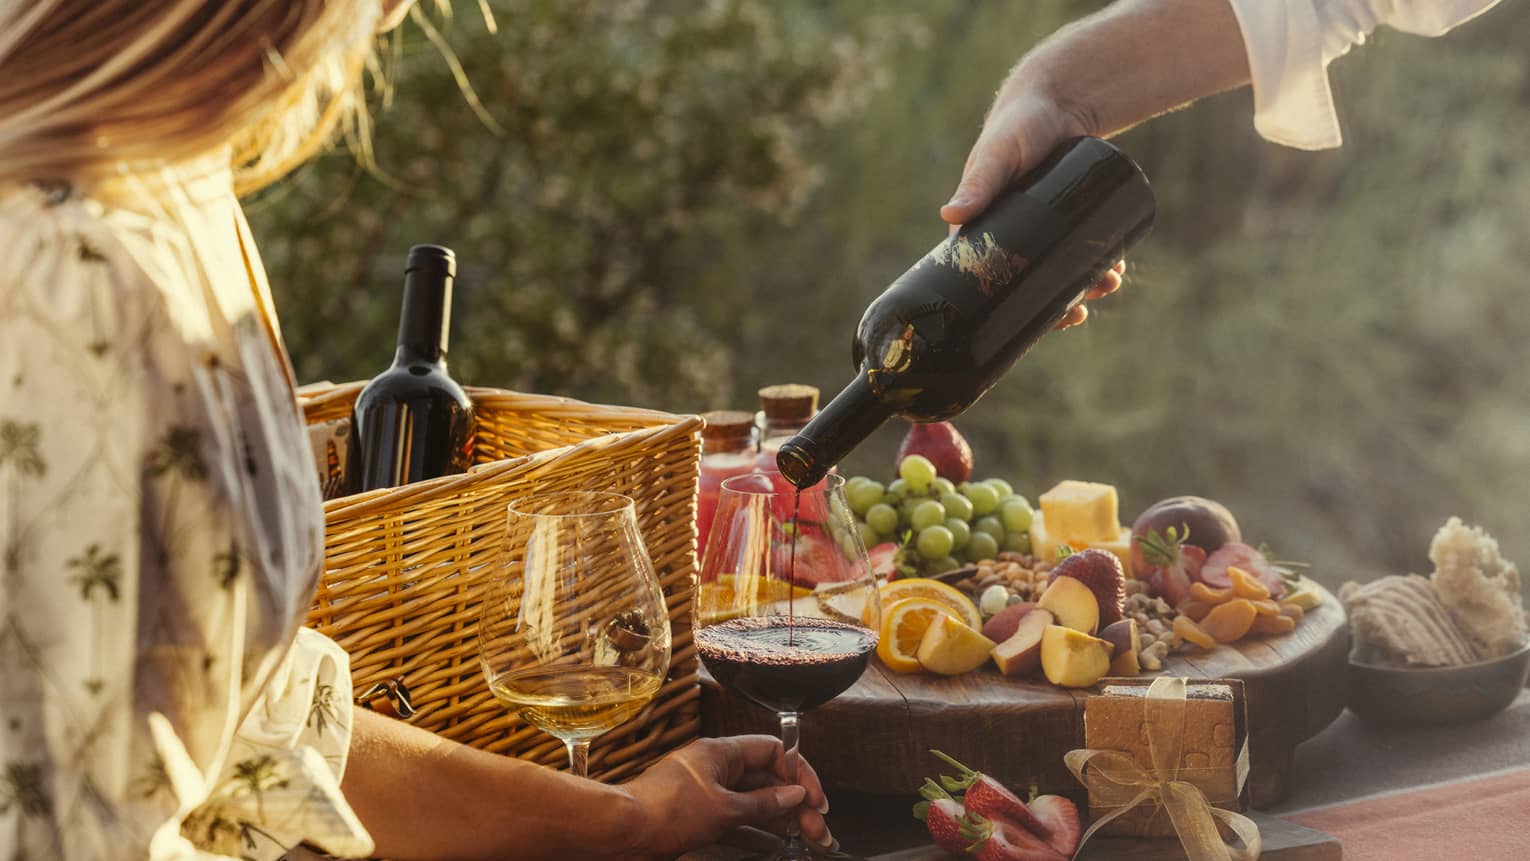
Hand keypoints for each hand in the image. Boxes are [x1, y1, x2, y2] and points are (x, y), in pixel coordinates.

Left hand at [622, 736, 832, 858]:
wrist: (622, 833)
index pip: (773, 750)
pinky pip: (736, 821)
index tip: (815, 798)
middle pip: (767, 779)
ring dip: (780, 819)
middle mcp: (715, 768)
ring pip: (754, 802)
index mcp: (721, 752)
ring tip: (807, 839)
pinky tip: (775, 844)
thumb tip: (794, 795)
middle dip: (795, 803)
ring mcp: (706, 793)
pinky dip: (756, 832)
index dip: (799, 772)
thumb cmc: (665, 811)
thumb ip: (764, 803)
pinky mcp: (697, 817)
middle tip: (817, 828)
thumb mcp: (724, 808)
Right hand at [941, 83, 1123, 328]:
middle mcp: (1011, 235)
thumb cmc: (1015, 126)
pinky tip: (1114, 267)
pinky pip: (1079, 246)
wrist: (1057, 99)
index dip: (1014, 309)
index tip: (1045, 323)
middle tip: (1083, 310)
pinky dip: (1096, 259)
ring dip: (1084, 283)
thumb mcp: (997, 157)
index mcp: (983, 232)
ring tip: (1110, 283)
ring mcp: (1042, 227)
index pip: (993, 282)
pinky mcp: (1067, 215)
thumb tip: (949, 215)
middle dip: (1058, 302)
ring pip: (1061, 267)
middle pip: (1031, 282)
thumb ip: (978, 183)